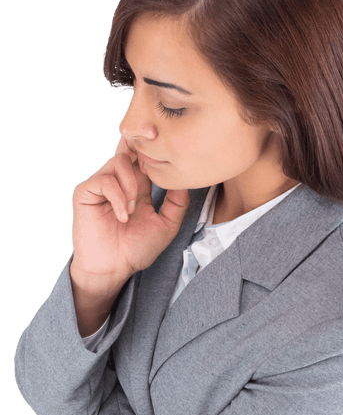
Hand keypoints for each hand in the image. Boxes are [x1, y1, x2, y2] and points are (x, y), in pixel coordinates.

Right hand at [70, 135, 190, 284]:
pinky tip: (123, 216)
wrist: (112, 268)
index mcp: (138, 184)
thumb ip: (177, 204)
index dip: (155, 150)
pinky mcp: (86, 192)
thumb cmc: (135, 250)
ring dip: (131, 184)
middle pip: (129, 146)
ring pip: (119, 161)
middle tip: (153, 164)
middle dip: (142, 149)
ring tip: (133, 209)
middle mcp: (119, 180)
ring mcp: (102, 184)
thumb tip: (185, 179)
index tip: (169, 156)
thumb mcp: (166, 226)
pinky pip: (104, 181)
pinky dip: (118, 196)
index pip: (144, 154)